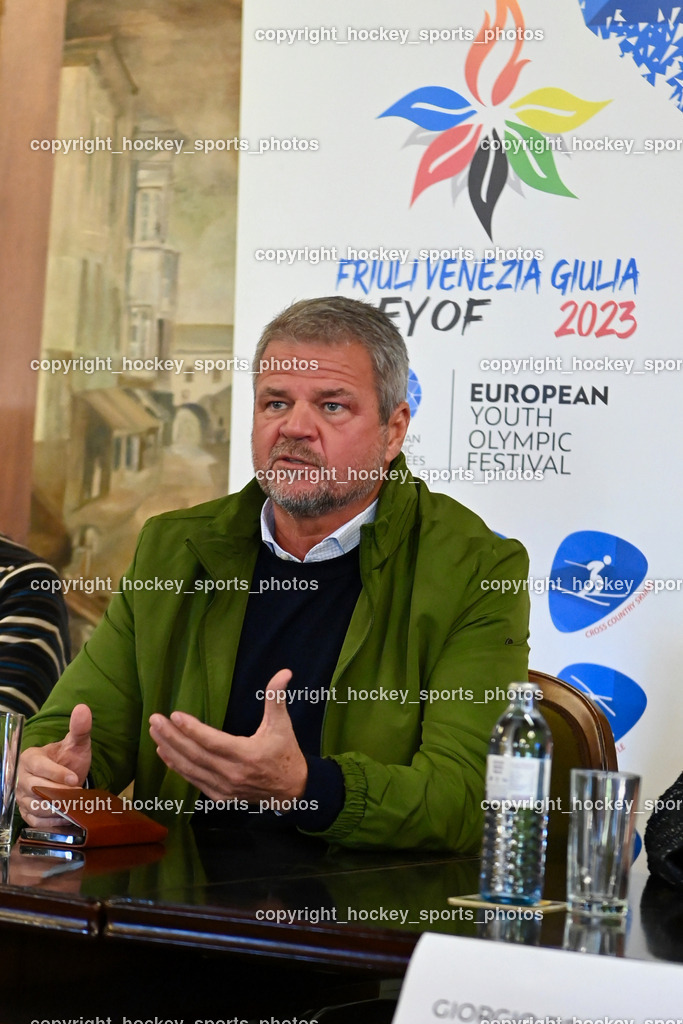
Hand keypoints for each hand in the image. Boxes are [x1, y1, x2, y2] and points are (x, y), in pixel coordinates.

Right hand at [17, 704, 92, 826]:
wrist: (65, 774)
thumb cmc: (68, 757)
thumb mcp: (76, 743)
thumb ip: (79, 728)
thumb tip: (83, 709)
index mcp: (30, 758)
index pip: (40, 767)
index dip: (56, 774)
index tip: (74, 779)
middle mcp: (22, 777)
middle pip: (36, 788)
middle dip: (59, 793)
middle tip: (78, 796)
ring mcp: (22, 796)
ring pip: (35, 805)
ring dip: (55, 808)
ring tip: (74, 807)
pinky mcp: (27, 812)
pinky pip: (34, 820)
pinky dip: (50, 821)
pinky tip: (66, 818)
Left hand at [149, 669, 307, 807]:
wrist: (292, 790)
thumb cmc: (285, 753)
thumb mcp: (282, 725)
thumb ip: (277, 698)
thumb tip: (285, 672)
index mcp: (246, 755)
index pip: (212, 742)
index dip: (192, 729)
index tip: (174, 715)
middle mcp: (232, 774)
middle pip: (195, 755)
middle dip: (172, 737)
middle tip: (154, 720)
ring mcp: (224, 787)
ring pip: (190, 769)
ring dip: (170, 751)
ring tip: (155, 733)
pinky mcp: (219, 796)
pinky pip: (193, 780)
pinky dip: (177, 767)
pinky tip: (165, 754)